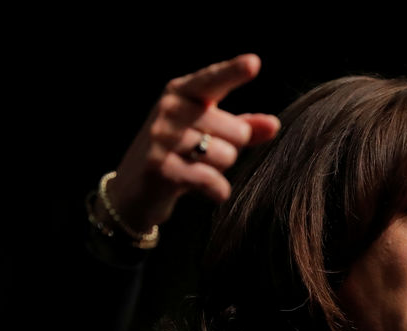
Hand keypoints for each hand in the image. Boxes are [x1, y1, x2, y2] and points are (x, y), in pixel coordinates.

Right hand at [98, 53, 279, 232]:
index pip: (212, 80)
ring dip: (220, 170)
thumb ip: (242, 126)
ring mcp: (162, 139)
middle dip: (231, 148)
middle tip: (204, 154)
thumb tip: (274, 124)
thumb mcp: (208, 134)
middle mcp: (169, 110)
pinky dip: (217, 191)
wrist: (133, 190)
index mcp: (180, 92)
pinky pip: (212, 180)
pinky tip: (205, 190)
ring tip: (195, 168)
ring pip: (225, 156)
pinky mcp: (161, 169)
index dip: (233, 72)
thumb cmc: (179, 155)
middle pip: (236, 131)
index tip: (254, 63)